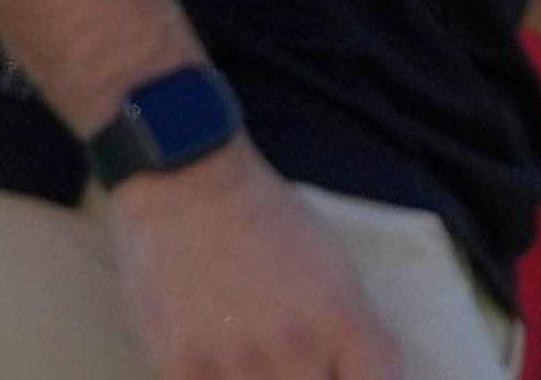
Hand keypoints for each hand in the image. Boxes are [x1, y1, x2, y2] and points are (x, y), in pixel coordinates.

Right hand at [107, 143, 401, 379]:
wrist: (185, 179)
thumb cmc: (266, 220)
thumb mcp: (338, 273)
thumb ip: (359, 339)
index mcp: (344, 324)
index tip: (333, 371)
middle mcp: (295, 349)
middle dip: (305, 375)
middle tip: (286, 357)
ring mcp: (236, 361)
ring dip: (257, 378)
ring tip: (246, 348)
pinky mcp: (181, 364)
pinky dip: (215, 379)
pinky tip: (212, 356)